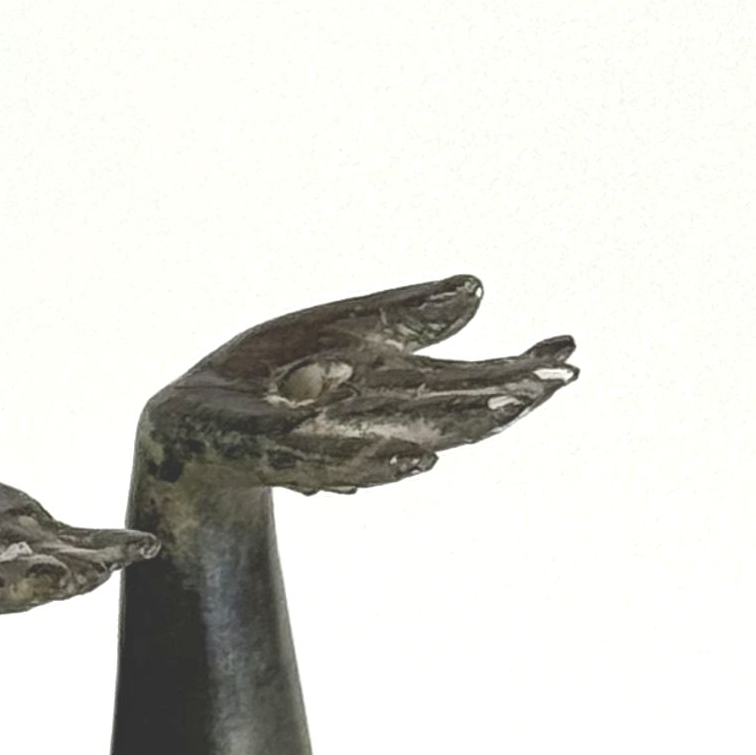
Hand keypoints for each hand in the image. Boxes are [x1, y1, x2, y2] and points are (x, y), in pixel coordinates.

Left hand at [140, 277, 575, 497]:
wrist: (187, 421)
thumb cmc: (263, 376)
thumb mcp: (339, 329)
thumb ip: (406, 315)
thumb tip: (480, 289)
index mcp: (393, 390)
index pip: (471, 381)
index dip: (522, 369)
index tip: (568, 351)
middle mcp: (377, 424)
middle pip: (457, 415)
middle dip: (508, 398)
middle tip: (559, 379)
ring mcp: (338, 446)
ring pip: (412, 441)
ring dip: (462, 426)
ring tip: (506, 402)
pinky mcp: (286, 459)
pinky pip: (344, 465)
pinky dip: (384, 465)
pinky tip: (421, 458)